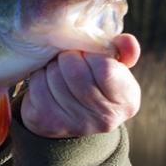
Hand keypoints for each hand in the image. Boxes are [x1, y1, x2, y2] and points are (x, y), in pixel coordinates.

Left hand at [18, 34, 141, 138]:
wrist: (72, 116)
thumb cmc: (96, 82)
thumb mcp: (114, 66)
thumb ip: (123, 50)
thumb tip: (126, 41)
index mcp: (127, 101)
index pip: (104, 67)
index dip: (90, 53)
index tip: (87, 55)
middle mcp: (105, 118)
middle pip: (74, 71)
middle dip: (68, 57)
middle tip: (69, 60)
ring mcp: (76, 124)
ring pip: (54, 76)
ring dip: (52, 66)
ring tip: (59, 71)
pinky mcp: (49, 123)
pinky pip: (38, 86)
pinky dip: (39, 77)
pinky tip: (47, 81)